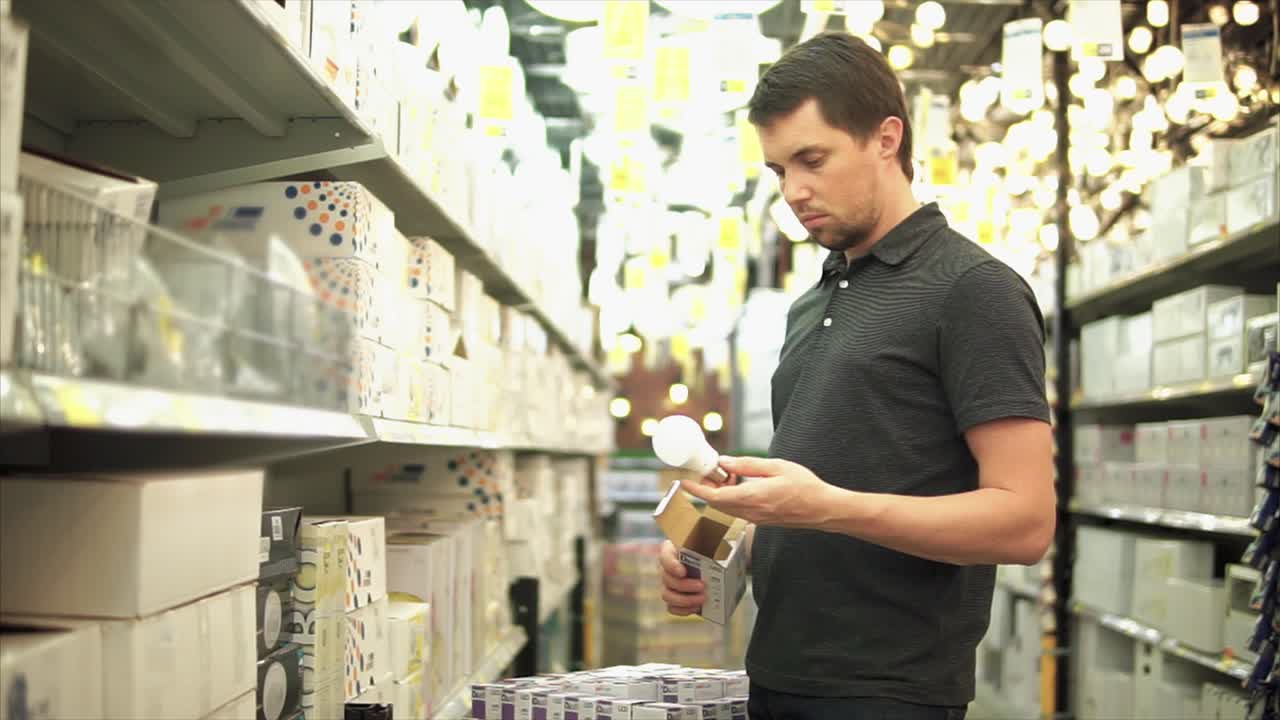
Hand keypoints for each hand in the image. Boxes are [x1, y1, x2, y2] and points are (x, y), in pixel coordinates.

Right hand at [658, 539, 704, 615]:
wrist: (711, 569)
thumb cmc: (707, 554)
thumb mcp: (708, 546)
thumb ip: (711, 546)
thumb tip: (727, 547)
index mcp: (671, 551)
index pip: (664, 556)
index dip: (671, 565)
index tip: (683, 572)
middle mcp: (666, 569)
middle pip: (667, 579)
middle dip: (684, 585)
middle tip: (702, 586)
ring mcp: (667, 585)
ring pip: (667, 595)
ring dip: (684, 600)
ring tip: (701, 599)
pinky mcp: (672, 600)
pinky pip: (672, 608)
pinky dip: (684, 609)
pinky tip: (696, 607)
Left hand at [680, 456, 840, 528]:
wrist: (823, 509)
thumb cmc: (805, 487)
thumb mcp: (776, 467)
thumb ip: (748, 465)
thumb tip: (725, 462)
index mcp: (753, 497)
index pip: (715, 497)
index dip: (696, 490)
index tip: (683, 483)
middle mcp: (751, 512)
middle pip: (716, 503)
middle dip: (707, 487)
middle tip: (710, 469)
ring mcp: (755, 519)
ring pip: (726, 507)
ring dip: (720, 492)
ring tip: (728, 475)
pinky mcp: (760, 520)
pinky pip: (737, 510)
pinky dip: (730, 498)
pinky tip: (739, 484)